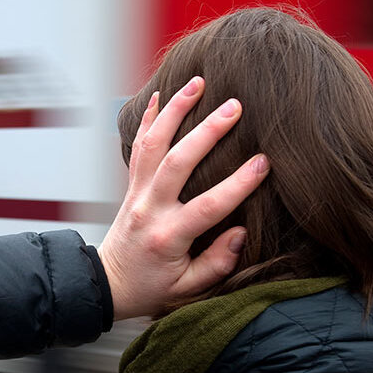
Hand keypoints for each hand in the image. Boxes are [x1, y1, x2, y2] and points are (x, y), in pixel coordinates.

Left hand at [98, 76, 269, 320]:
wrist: (108, 283)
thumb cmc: (152, 287)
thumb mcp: (188, 288)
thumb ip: (217, 264)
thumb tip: (241, 233)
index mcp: (169, 236)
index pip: (209, 205)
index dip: (238, 184)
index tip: (263, 163)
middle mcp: (150, 208)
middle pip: (178, 162)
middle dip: (207, 131)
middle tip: (234, 107)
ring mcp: (137, 192)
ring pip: (154, 143)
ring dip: (175, 110)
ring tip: (198, 83)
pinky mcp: (131, 184)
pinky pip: (138, 145)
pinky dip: (148, 118)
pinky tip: (162, 94)